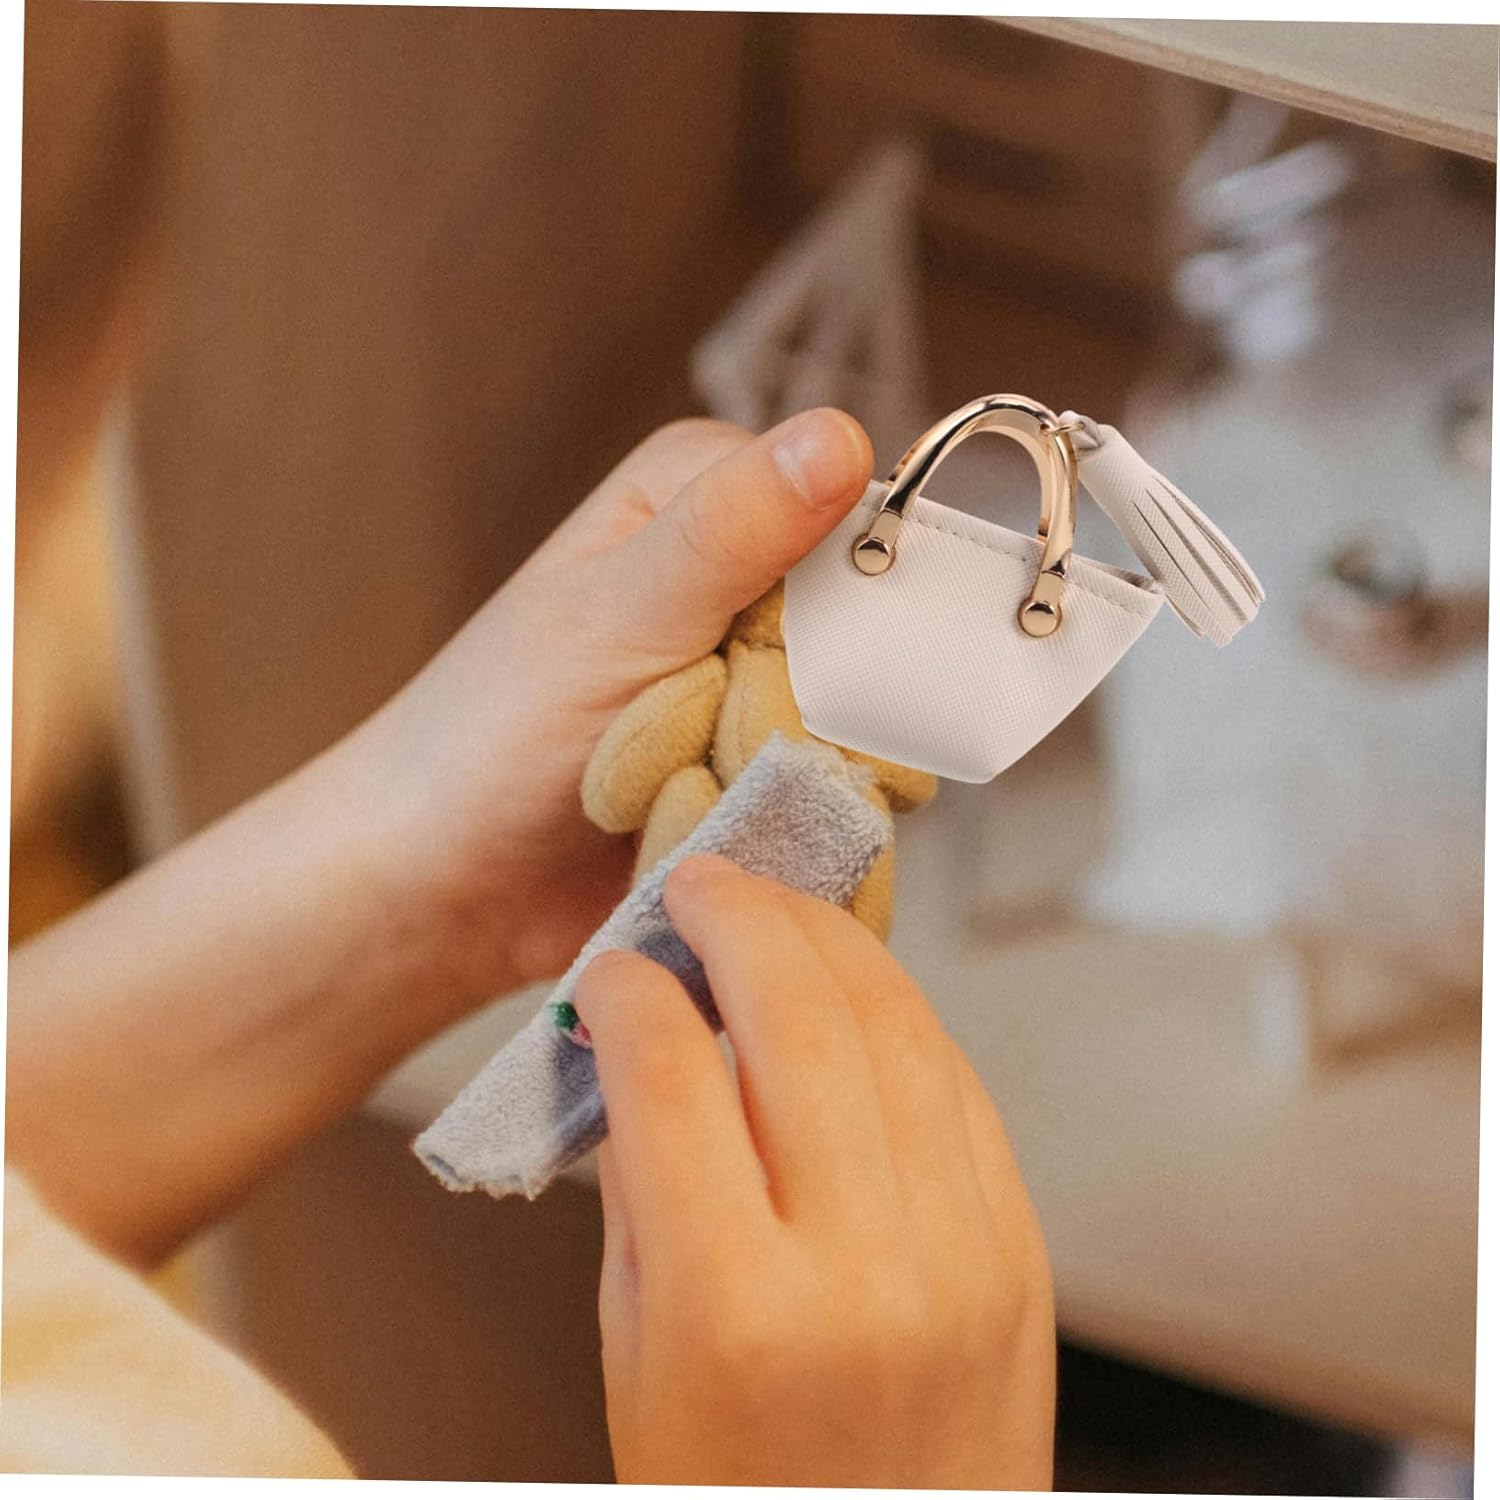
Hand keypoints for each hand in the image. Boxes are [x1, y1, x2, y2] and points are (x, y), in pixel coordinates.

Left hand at [351, 409, 872, 1000]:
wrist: (447, 881)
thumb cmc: (495, 730)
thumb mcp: (619, 612)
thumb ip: (732, 529)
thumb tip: (840, 436)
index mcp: (708, 496)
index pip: (857, 520)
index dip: (855, 596)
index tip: (801, 659)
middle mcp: (745, 577)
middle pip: (869, 631)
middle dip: (806, 704)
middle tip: (714, 737)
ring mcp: (762, 678)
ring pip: (862, 720)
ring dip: (786, 772)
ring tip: (691, 787)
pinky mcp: (766, 764)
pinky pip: (836, 789)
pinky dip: (784, 818)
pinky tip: (717, 827)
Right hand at [573, 855, 1056, 1488]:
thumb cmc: (733, 1489)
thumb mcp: (636, 1356)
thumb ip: (641, 1188)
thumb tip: (641, 1044)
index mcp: (734, 1311)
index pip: (671, 1078)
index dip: (631, 993)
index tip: (614, 968)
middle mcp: (861, 1269)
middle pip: (799, 1021)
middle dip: (740, 919)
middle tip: (701, 881)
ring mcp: (960, 1253)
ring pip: (895, 1030)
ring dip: (827, 942)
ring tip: (775, 907)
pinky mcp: (1017, 1248)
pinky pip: (955, 1085)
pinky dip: (897, 1014)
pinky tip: (851, 986)